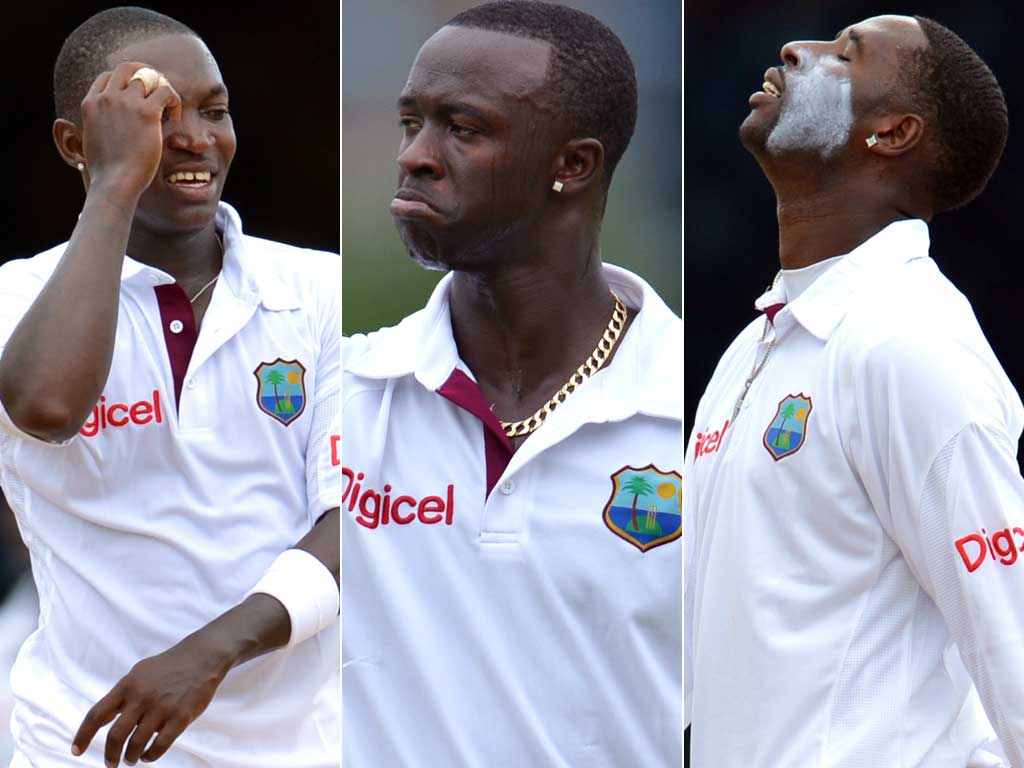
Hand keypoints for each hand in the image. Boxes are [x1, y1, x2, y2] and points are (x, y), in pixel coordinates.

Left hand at [71, 632, 232, 766]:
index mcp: (127, 686)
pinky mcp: (180, 717)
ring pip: (136, 744)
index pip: (97, 714)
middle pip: (115, 736)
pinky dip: (150, 756)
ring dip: (131, 757)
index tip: (76, 751)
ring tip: (132, 759)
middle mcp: (141, 698)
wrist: (202, 657)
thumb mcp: (139, 673)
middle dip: (110, 755)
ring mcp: (161, 708)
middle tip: (111, 763)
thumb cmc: (168, 666)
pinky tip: (148, 755)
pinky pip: (159, 746)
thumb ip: (122, 694)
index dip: (83, 735)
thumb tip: (103, 717)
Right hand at [80, 61, 181, 201]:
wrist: (115, 182)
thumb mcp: (92, 141)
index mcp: (90, 103)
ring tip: (169, 108)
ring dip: (162, 88)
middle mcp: (106, 98)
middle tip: (159, 90)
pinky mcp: (147, 112)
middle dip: (145, 74)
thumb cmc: (106, 171)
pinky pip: (166, 92)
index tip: (139, 96)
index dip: (126, 82)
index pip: (108, 77)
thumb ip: (98, 126)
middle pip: (128, 68)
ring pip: (149, 77)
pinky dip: (174, 101)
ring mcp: (126, 103)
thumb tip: (104, 128)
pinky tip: (174, 117)